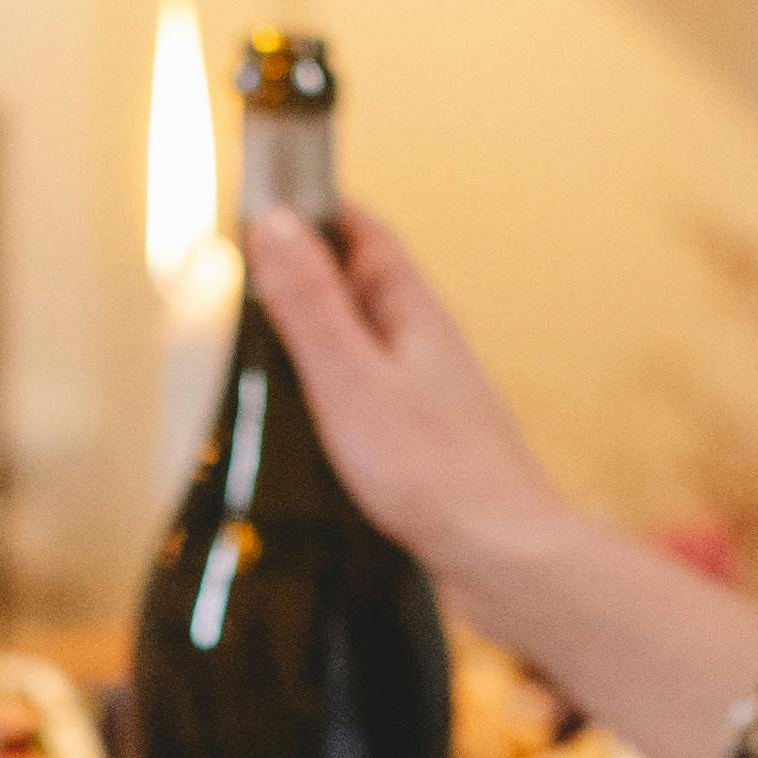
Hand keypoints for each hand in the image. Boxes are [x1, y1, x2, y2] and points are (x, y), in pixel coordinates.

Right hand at [244, 197, 566, 598]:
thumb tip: (273, 221)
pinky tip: (317, 417)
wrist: (503, 555)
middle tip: (253, 273)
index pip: (365, 234)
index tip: (272, 201)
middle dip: (312, 270)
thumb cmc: (433, 472)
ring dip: (325, 332)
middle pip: (367, 284)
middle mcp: (429, 345)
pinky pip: (379, 391)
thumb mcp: (349, 377)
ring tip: (269, 343)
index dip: (319, 210)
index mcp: (413, 314)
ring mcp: (434, 394)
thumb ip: (309, 302)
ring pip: (372, 342)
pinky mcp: (432, 442)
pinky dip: (341, 386)